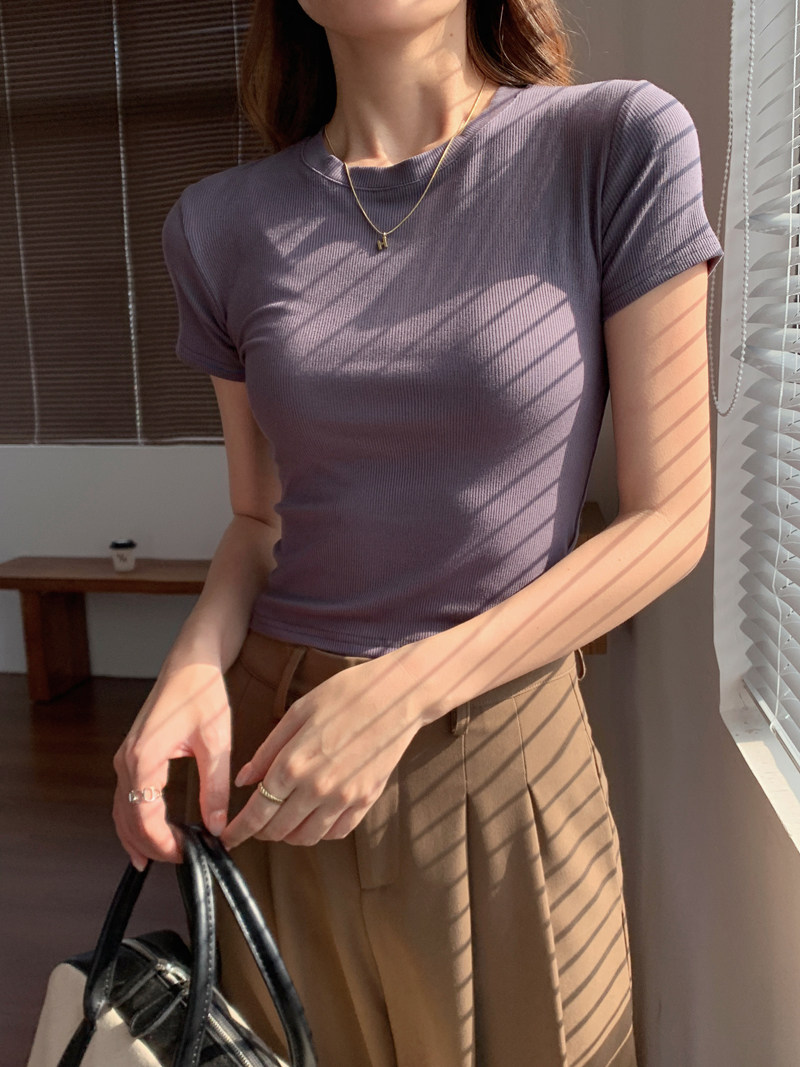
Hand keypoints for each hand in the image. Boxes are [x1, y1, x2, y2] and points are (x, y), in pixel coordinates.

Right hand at [113, 661, 231, 869]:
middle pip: (127, 820)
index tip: (188, 855)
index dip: (163, 844)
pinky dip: (136, 819)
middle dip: (150, 846)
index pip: (143, 819)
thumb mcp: (216, 742)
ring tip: (164, 857)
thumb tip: (218, 826)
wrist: (191, 660)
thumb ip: (214, 788)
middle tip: (181, 862)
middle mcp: (127, 759)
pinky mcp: (133, 754)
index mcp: (144, 758)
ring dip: (139, 837)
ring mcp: (126, 756)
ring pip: (122, 810)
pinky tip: (152, 833)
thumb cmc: (202, 692)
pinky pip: (126, 796)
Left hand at [220, 652, 433, 849]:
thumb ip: (268, 750)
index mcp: (293, 763)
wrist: (396, 696)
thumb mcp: (298, 713)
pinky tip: (313, 818)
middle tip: (253, 827)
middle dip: (259, 833)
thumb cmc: (345, 695)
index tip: (228, 836)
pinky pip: (337, 832)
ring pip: (306, 837)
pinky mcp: (366, 800)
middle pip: (278, 829)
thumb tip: (244, 781)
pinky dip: (320, 832)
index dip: (239, 829)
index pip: (257, 810)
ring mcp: (344, 798)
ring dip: (288, 836)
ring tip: (282, 822)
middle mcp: (317, 788)